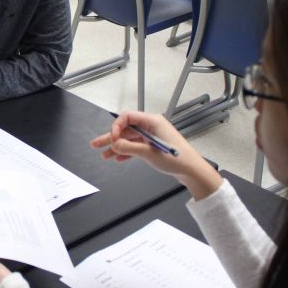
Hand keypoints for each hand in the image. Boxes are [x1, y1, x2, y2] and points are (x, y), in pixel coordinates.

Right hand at [90, 110, 221, 199]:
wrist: (191, 170)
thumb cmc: (177, 159)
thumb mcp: (149, 153)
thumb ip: (129, 148)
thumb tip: (114, 144)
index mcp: (153, 121)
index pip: (128, 117)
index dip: (116, 127)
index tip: (112, 139)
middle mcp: (151, 127)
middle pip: (126, 129)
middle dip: (111, 137)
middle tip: (96, 143)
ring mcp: (152, 136)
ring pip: (129, 139)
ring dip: (116, 147)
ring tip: (103, 154)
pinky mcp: (153, 146)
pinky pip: (135, 146)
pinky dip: (126, 152)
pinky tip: (118, 158)